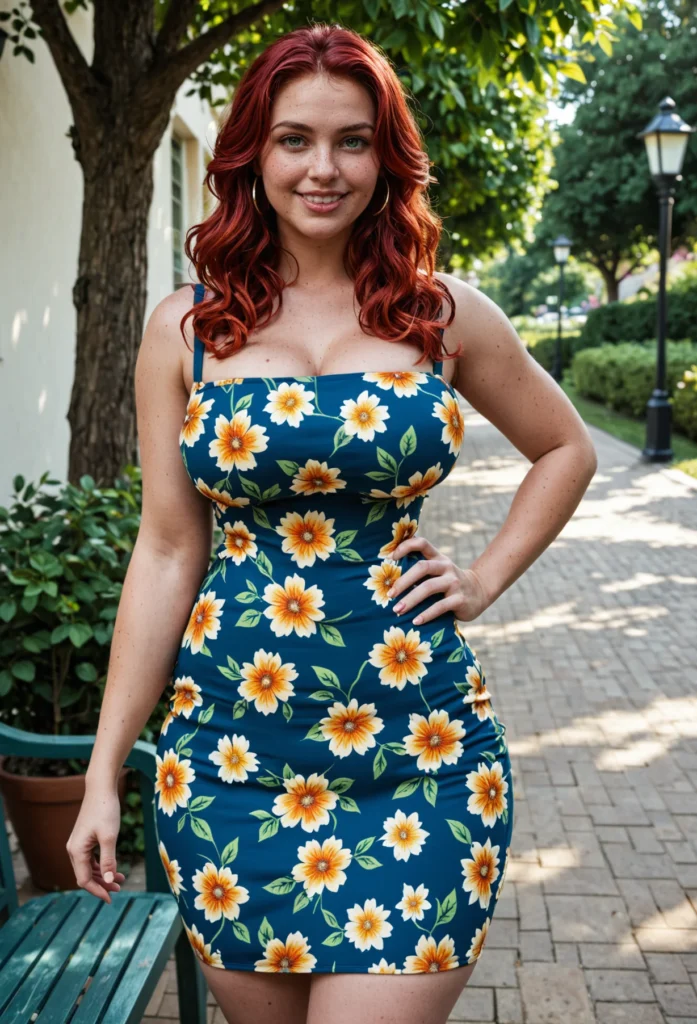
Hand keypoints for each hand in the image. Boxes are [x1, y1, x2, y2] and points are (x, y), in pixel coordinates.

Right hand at [66, 785, 125, 902]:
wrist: (100, 789)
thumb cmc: (105, 810)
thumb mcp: (110, 837)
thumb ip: (108, 860)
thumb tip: (108, 880)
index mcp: (76, 851)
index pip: (83, 880)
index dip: (97, 891)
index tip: (111, 898)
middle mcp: (73, 849)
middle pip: (85, 875)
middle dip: (102, 884)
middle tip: (120, 888)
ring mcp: (78, 844)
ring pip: (88, 867)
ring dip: (102, 875)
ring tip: (121, 879)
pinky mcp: (84, 838)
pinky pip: (90, 858)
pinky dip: (101, 865)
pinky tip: (113, 866)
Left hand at [386, 534, 490, 625]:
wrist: (479, 592)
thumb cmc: (449, 583)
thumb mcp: (438, 571)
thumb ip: (421, 571)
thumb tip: (389, 580)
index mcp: (438, 557)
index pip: (422, 543)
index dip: (405, 546)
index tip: (390, 557)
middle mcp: (446, 567)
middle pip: (422, 567)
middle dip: (403, 581)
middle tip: (390, 594)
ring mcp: (454, 582)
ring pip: (429, 587)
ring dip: (411, 599)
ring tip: (398, 610)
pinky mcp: (460, 599)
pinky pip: (440, 606)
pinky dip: (426, 614)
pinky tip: (416, 621)